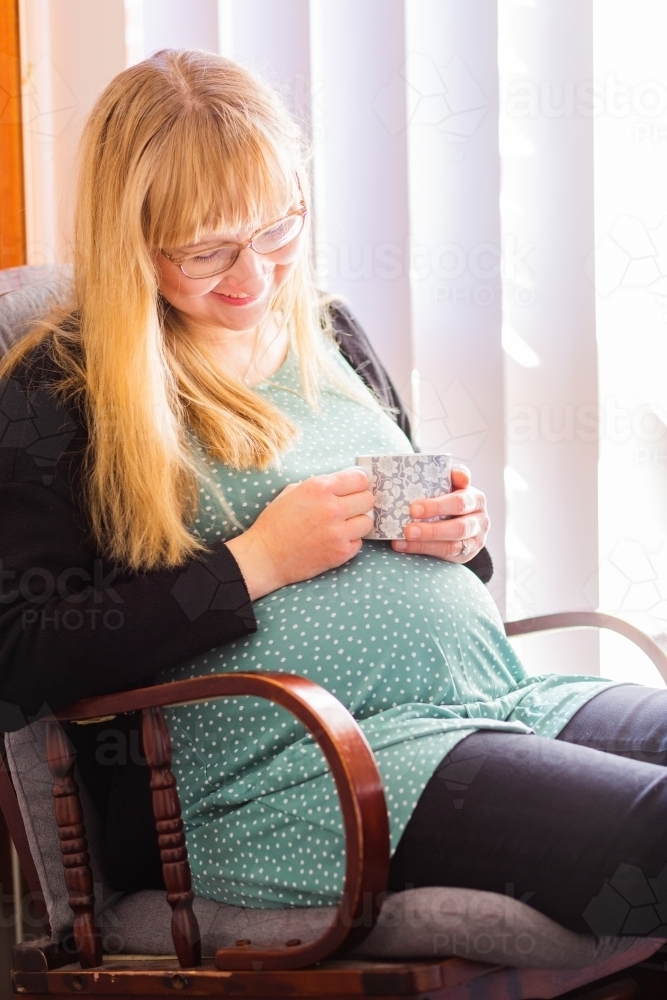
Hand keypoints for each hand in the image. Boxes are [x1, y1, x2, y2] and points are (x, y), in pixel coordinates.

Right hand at [226, 468, 373, 599]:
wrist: (265, 556)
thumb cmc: (276, 522)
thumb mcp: (293, 491)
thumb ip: (320, 485)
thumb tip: (344, 483)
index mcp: (319, 488)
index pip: (360, 478)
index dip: (359, 482)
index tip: (355, 487)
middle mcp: (332, 508)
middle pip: (368, 499)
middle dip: (361, 501)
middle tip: (350, 507)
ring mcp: (338, 532)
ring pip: (368, 521)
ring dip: (358, 522)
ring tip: (344, 524)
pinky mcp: (341, 553)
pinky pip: (359, 541)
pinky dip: (351, 540)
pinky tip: (336, 539)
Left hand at [391, 466, 488, 562]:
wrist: (459, 517)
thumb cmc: (449, 495)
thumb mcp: (452, 483)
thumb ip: (453, 476)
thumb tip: (460, 476)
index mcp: (476, 499)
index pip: (461, 502)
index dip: (438, 506)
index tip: (414, 509)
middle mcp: (481, 520)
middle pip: (458, 528)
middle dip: (432, 530)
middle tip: (408, 529)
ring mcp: (476, 540)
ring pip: (452, 545)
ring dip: (426, 543)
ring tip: (404, 539)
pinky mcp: (466, 555)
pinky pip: (446, 555)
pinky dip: (424, 550)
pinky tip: (404, 546)